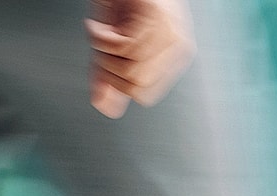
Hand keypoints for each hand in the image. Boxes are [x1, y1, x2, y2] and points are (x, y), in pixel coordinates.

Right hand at [86, 0, 195, 118]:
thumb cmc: (122, 5)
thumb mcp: (114, 48)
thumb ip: (109, 77)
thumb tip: (103, 104)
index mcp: (172, 57)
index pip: (146, 94)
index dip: (119, 87)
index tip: (105, 70)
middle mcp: (177, 45)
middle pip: (139, 85)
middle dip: (109, 73)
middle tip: (99, 52)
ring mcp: (170, 30)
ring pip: (133, 69)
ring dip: (105, 55)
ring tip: (100, 36)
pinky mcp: (157, 17)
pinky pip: (126, 47)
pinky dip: (103, 39)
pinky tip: (99, 27)